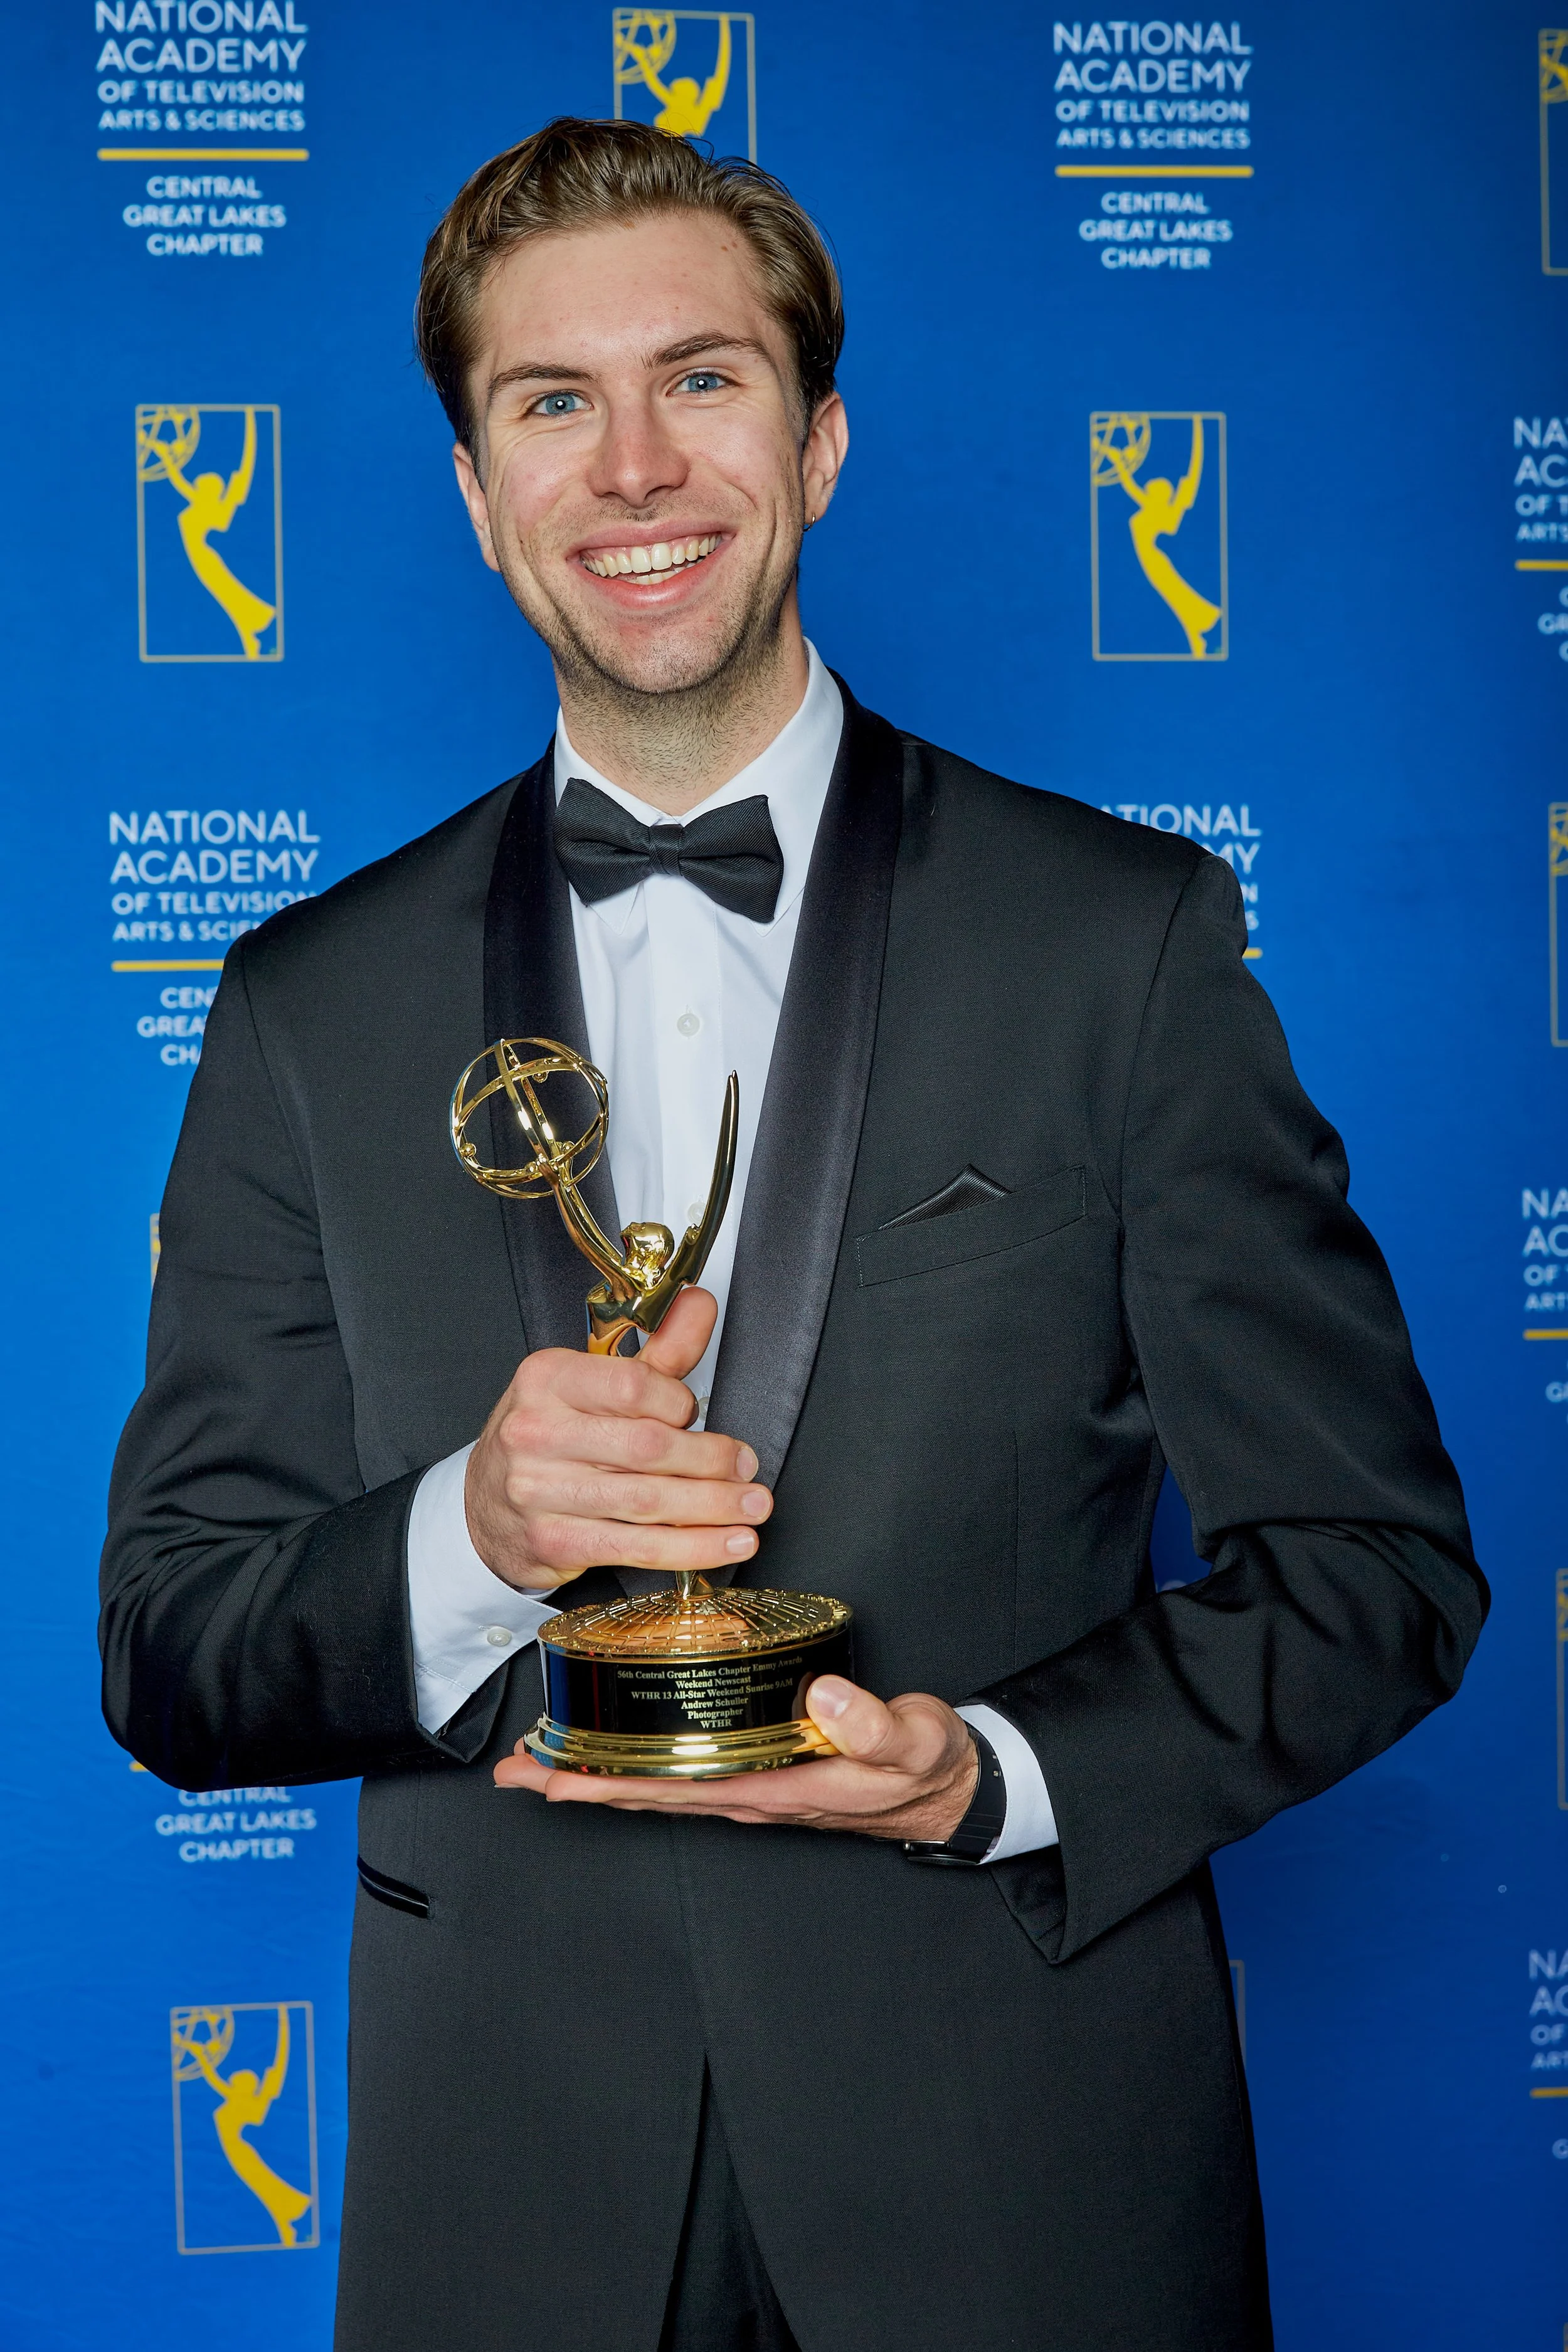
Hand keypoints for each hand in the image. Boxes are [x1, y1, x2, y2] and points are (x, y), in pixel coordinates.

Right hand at [464, 1287, 771, 1592]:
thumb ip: (654, 1351)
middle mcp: (537, 1433)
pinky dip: (693, 1548)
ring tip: (754, 1507)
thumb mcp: (588, 1384)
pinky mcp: (553, 1542)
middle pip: (648, 1446)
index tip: (696, 1411)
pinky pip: (638, 1546)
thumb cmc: (546, 1438)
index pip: (633, 1384)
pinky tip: (729, 1543)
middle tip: (747, 1466)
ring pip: (649, 1500)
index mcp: (547, 1379)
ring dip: (714, 1506)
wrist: (482, 1506)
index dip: (678, 1401)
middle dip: (712, 1460)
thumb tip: (698, 1304)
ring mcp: (540, 1491)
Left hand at [494, 1676, 980, 1843]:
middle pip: (645, 1795)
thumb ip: (872, 1721)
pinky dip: (635, 1764)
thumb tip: (822, 1691)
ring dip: (596, 1776)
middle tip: (513, 1770)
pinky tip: (614, 1751)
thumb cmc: (923, 1766)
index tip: (550, 1780)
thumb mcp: (910, 1741)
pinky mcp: (758, 1769)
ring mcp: (750, 1785)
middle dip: (577, 1785)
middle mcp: (749, 1794)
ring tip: (540, 1762)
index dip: (608, 1787)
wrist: (947, 1784)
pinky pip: (680, 1771)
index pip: (672, 1791)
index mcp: (773, 1790)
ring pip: (656, 1785)